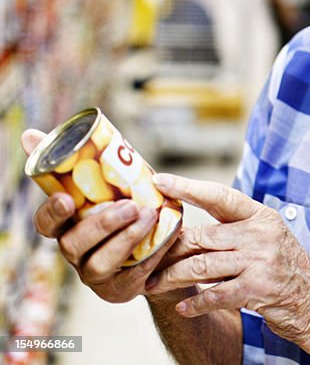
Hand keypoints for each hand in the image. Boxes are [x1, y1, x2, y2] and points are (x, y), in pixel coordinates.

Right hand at [21, 130, 171, 302]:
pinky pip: (135, 272)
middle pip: (75, 243)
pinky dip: (153, 251)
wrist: (155, 245)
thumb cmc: (122, 207)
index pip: (46, 225)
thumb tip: (29, 133)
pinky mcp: (122, 287)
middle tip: (131, 206)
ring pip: (103, 261)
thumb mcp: (101, 184)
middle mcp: (76, 252)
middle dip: (102, 224)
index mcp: (66, 227)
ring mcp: (96, 274)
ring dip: (127, 237)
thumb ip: (71, 161)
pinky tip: (168, 233)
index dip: (52, 213)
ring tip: (151, 216)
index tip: (66, 199)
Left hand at [145, 174, 309, 354]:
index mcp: (261, 216)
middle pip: (202, 236)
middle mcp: (261, 233)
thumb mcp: (265, 240)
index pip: (220, 196)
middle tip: (144, 257)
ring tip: (151, 285)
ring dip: (172, 278)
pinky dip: (196, 302)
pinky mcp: (258, 287)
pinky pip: (216, 294)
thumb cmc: (283, 269)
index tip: (159, 180)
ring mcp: (260, 260)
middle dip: (169, 249)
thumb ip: (232, 233)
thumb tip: (184, 233)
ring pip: (202, 265)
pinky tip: (182, 306)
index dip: (188, 187)